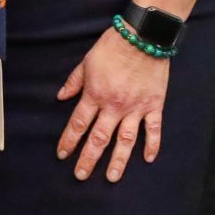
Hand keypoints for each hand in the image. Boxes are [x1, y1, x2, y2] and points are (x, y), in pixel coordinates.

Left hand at [55, 28, 169, 181]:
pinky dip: (151, 145)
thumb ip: (74, 82)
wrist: (142, 36)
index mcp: (95, 95)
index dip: (69, 141)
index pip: (78, 124)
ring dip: (118, 161)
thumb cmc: (111, 47)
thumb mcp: (86, 62)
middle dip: (88, 159)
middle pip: (99, 138)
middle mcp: (114, 106)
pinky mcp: (154, 105)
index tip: (62, 155)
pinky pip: (153, 130)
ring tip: (111, 177)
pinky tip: (147, 159)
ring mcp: (136, 108)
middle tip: (80, 176)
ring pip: (125, 141)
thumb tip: (60, 98)